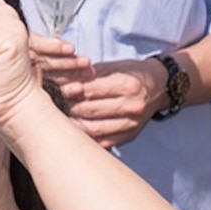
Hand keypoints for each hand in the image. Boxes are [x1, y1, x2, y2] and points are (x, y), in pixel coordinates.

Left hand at [33, 43, 163, 146]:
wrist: (160, 87)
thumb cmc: (132, 74)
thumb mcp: (113, 67)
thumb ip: (90, 75)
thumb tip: (65, 82)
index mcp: (128, 85)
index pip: (92, 91)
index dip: (71, 91)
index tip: (57, 91)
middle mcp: (132, 106)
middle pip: (90, 111)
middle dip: (68, 108)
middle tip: (50, 106)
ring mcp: (131, 124)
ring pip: (94, 129)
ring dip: (72, 125)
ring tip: (56, 120)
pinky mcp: (129, 136)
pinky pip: (103, 141)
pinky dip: (85, 139)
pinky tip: (71, 134)